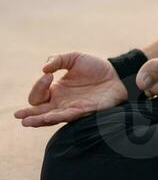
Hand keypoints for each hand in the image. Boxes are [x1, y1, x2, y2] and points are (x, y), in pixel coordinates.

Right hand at [13, 51, 129, 126]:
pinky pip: (71, 116)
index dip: (38, 86)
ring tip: (28, 122)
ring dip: (40, 120)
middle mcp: (61, 103)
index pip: (38, 95)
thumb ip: (58, 60)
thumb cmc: (94, 67)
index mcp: (55, 91)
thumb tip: (44, 68)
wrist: (116, 71)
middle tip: (19, 115)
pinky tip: (50, 116)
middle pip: (40, 112)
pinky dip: (60, 116)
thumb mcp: (74, 58)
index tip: (48, 74)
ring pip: (52, 118)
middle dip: (29, 114)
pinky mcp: (86, 111)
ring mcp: (73, 109)